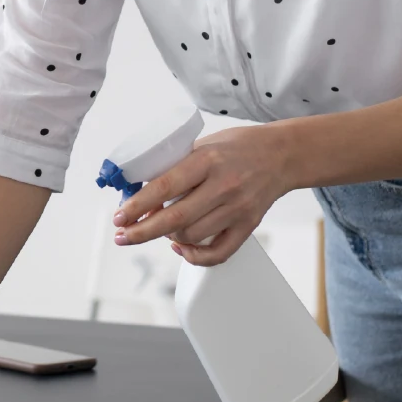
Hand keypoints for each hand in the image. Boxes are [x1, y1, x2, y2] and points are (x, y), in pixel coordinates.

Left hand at [110, 123, 291, 265]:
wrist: (282, 155)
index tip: (119, 216)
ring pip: (192, 236)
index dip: (137, 205)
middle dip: (141, 232)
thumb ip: (177, 165)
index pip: (165, 186)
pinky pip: (218, 253)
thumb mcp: (203, 144)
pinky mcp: (248, 225)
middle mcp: (223, 185)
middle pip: (175, 219)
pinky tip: (180, 247)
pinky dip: (194, 256)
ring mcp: (238, 208)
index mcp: (207, 160)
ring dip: (167, 237)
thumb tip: (141, 189)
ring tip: (157, 229)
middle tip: (122, 236)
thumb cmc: (238, 146)